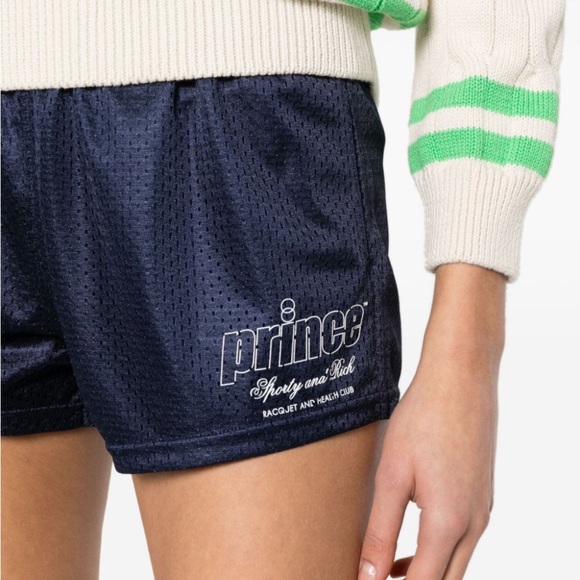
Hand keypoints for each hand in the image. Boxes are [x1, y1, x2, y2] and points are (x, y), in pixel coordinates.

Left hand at [358, 263, 505, 578]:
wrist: (460, 377)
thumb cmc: (424, 419)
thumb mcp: (393, 475)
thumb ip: (381, 529)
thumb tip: (370, 575)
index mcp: (450, 521)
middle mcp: (475, 522)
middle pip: (445, 579)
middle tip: (375, 577)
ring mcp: (483, 507)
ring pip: (456, 560)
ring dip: (425, 570)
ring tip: (388, 565)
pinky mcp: (482, 492)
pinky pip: (463, 537)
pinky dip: (438, 548)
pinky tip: (413, 533)